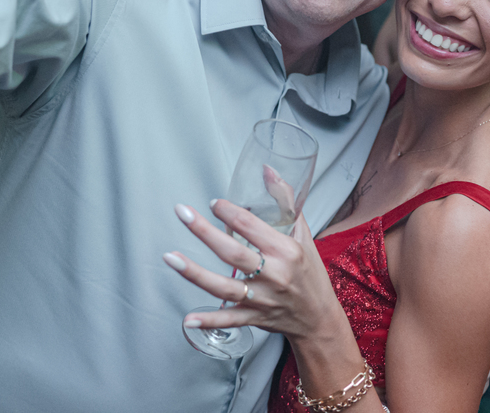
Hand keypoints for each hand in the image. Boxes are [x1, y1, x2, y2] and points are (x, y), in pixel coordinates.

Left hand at [165, 200, 344, 342]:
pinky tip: (188, 319)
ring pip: (224, 286)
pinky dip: (209, 320)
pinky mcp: (254, 318)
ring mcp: (262, 299)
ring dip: (194, 273)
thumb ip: (285, 200)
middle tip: (182, 213)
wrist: (319, 318)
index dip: (229, 212)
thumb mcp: (303, 234)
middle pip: (233, 253)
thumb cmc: (310, 273)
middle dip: (204, 232)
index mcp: (286, 251)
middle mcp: (274, 275)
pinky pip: (229, 320)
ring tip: (170, 257)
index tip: (214, 203)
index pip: (252, 227)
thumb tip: (267, 169)